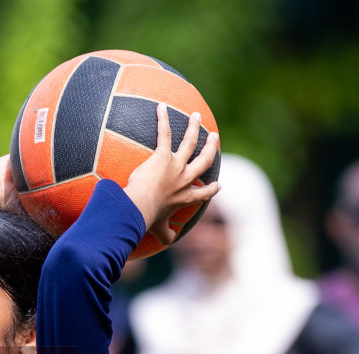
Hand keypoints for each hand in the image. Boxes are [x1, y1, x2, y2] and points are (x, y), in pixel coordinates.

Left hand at [123, 104, 220, 245]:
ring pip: (189, 142)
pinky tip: (161, 107)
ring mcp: (175, 165)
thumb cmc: (147, 219)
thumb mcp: (159, 230)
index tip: (218, 184)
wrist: (141, 207)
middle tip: (214, 138)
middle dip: (211, 148)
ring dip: (194, 128)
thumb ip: (166, 234)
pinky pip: (164, 133)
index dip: (211, 188)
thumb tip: (170, 240)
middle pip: (204, 161)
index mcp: (185, 196)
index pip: (203, 192)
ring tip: (196, 117)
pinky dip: (162, 119)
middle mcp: (185, 179)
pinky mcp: (162, 155)